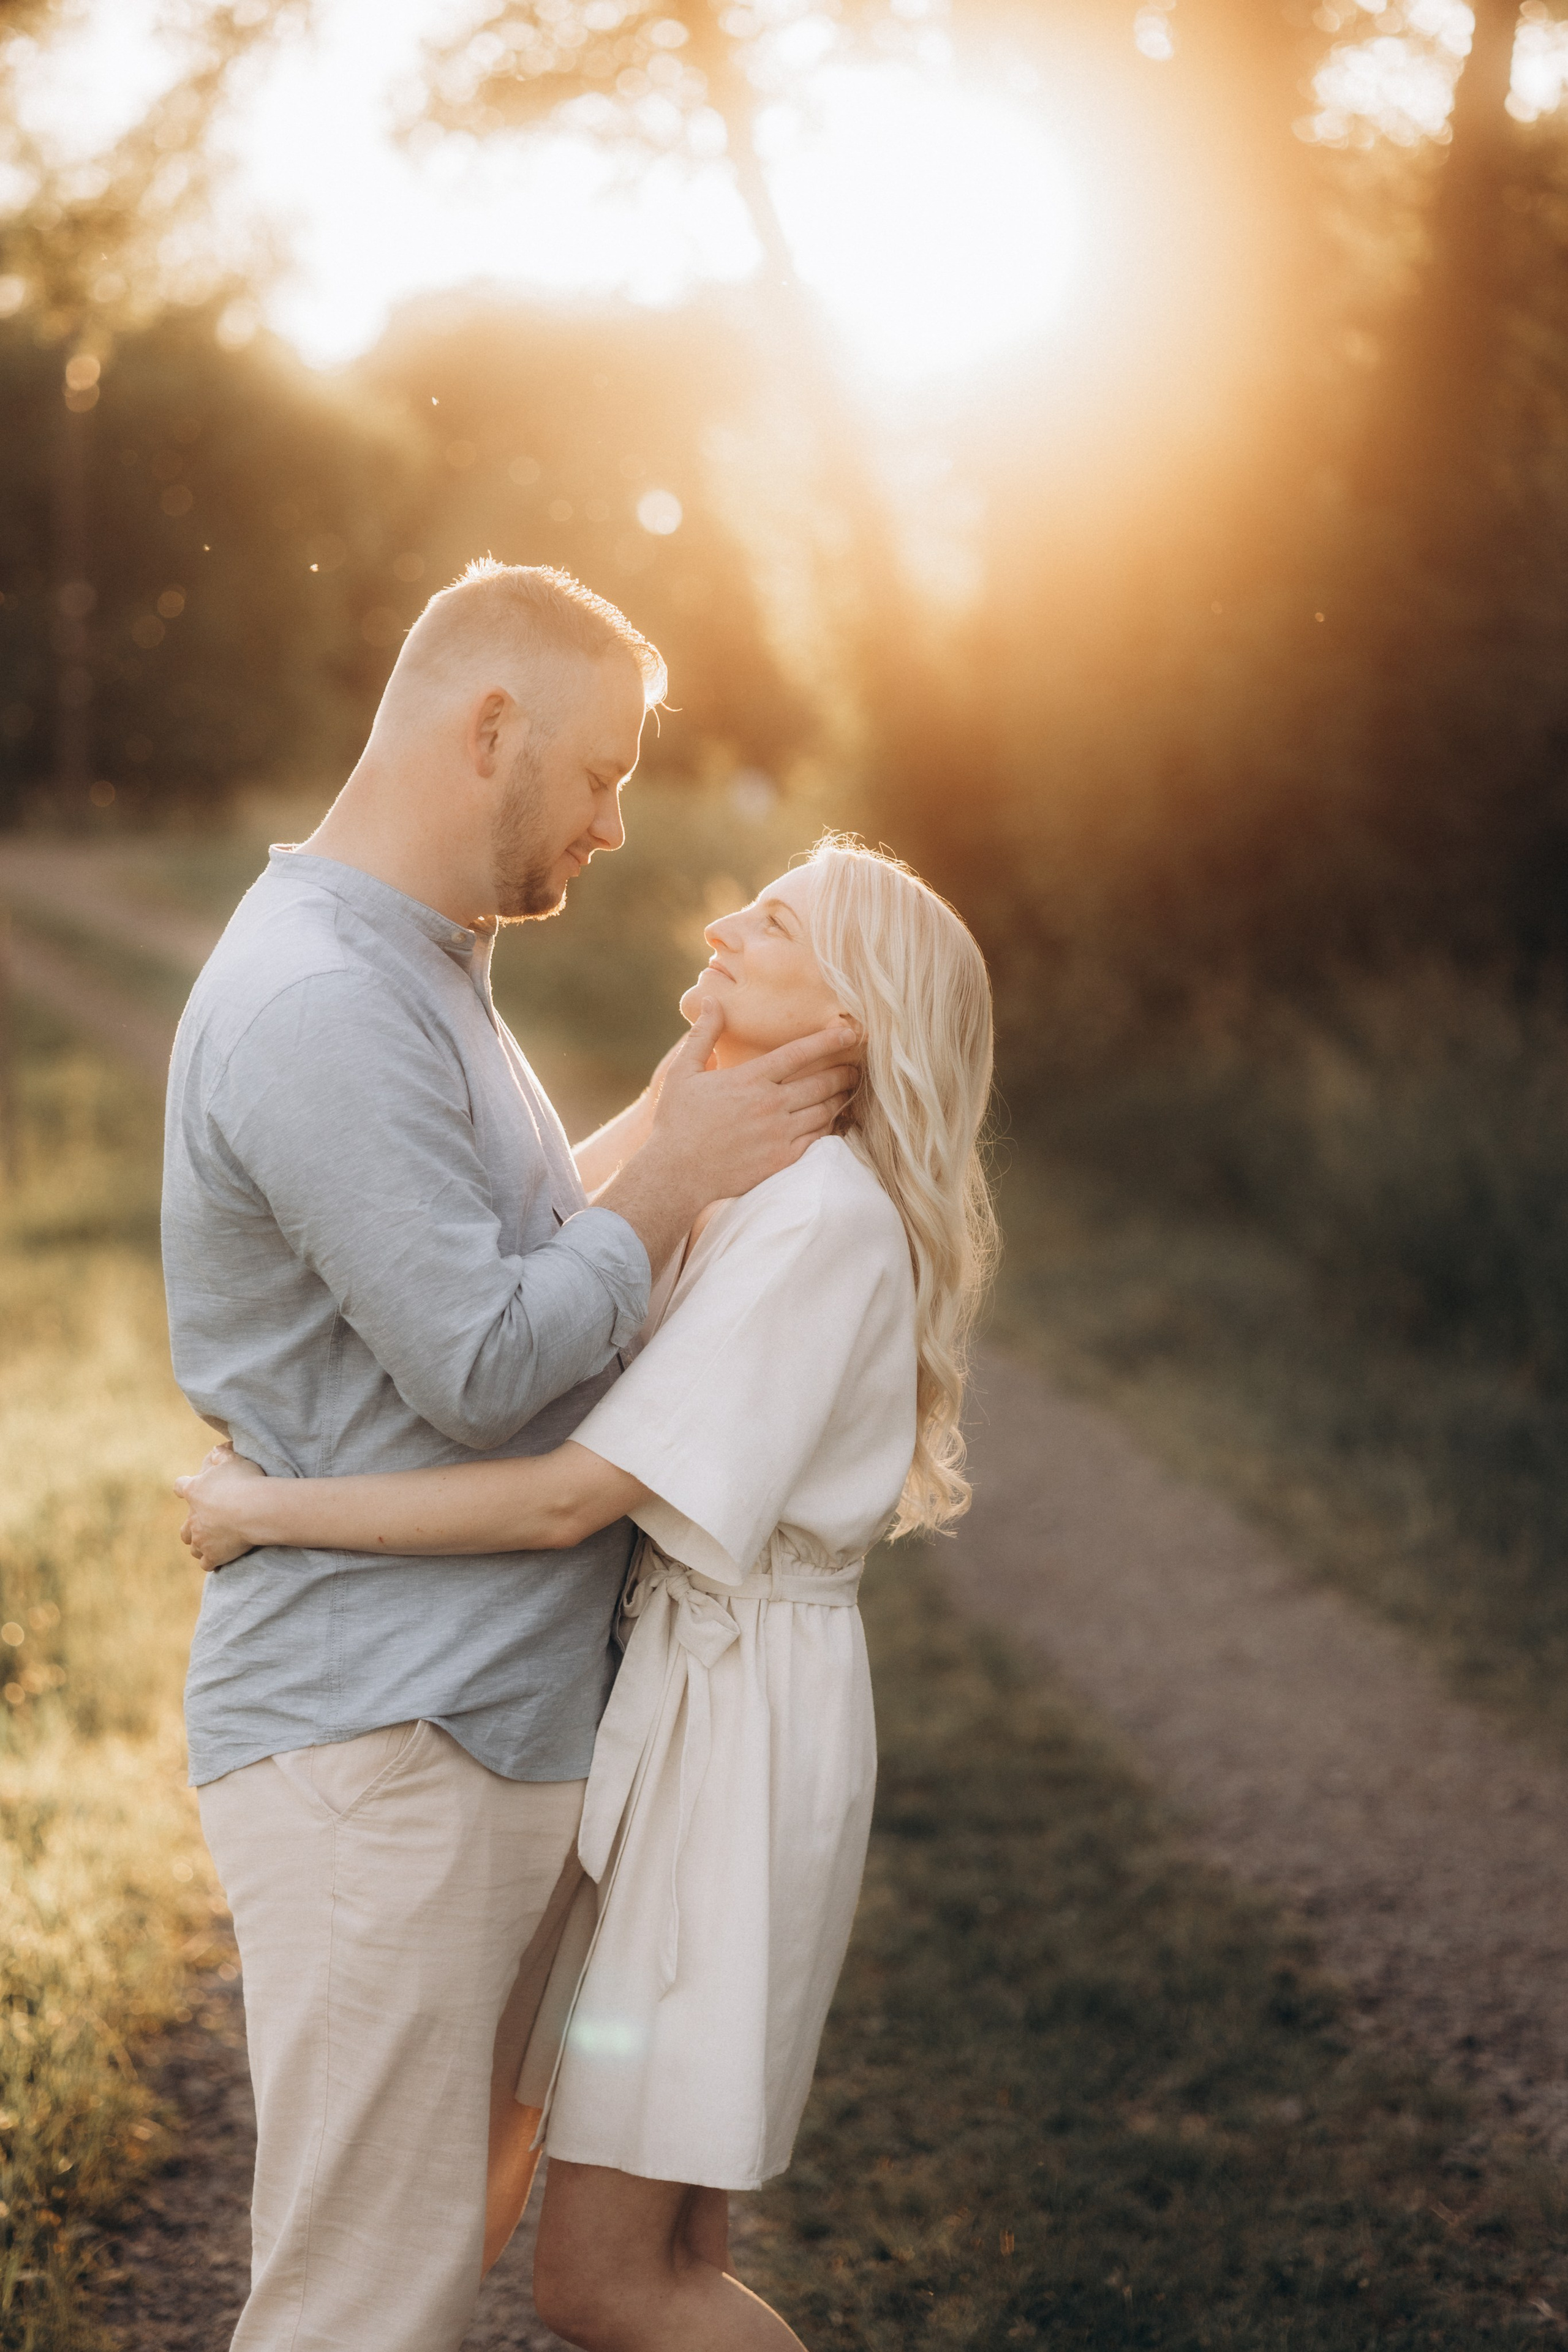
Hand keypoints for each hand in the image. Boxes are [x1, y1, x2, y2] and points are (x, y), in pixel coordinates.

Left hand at [174, 1443, 267, 1572]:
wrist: (254, 1509)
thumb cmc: (245, 1481)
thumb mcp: (234, 1460)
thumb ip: (222, 1455)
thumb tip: (216, 1448)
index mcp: (194, 1492)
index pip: (180, 1487)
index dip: (184, 1487)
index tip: (189, 1488)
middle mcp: (193, 1518)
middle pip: (184, 1528)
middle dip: (193, 1527)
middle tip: (208, 1524)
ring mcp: (201, 1539)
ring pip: (193, 1547)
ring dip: (201, 1545)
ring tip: (214, 1544)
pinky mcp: (213, 1555)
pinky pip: (206, 1563)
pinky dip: (212, 1561)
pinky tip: (221, 1559)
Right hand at [646, 1001, 859, 1196]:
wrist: (676, 1175)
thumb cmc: (676, 1122)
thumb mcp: (681, 1072)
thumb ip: (702, 1035)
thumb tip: (712, 1000)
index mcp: (749, 1080)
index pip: (798, 1053)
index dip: (828, 1041)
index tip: (849, 1033)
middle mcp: (770, 1105)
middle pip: (821, 1083)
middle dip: (844, 1072)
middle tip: (858, 1066)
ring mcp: (779, 1135)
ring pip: (824, 1111)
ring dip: (841, 1099)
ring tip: (850, 1091)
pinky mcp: (782, 1161)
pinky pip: (818, 1141)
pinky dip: (831, 1128)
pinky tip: (836, 1122)